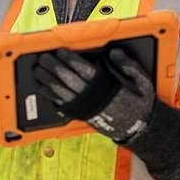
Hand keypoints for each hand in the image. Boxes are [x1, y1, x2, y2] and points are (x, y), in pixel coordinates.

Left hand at [33, 47, 154, 142]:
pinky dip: (50, 96)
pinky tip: (43, 89)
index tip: (60, 51)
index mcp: (106, 85)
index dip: (70, 59)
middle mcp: (93, 96)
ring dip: (47, 80)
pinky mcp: (82, 115)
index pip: (83, 69)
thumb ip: (127, 65)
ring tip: (38, 71)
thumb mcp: (141, 80)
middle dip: (53, 67)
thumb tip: (115, 52)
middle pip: (67, 79)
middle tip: (43, 58)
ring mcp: (86, 107)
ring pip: (61, 92)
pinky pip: (61, 105)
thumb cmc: (139, 102)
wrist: (139, 128)